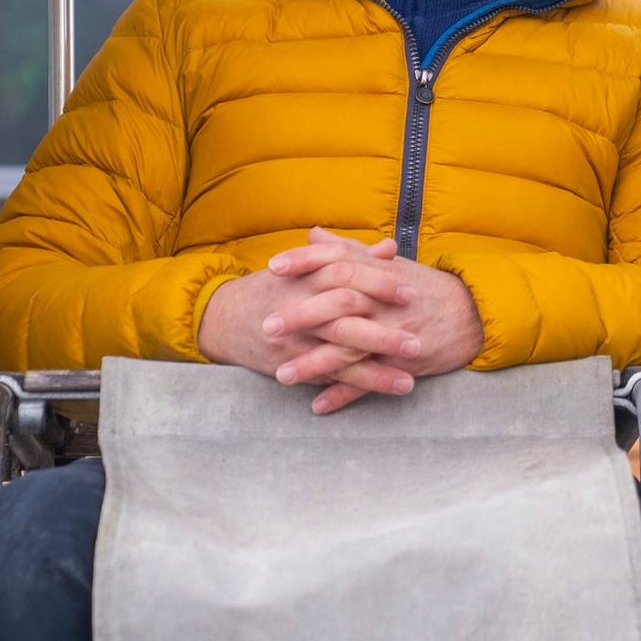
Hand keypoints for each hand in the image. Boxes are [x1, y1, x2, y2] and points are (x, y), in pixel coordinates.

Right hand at [197, 233, 417, 407]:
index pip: (346, 275)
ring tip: (410, 382)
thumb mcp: (308, 267)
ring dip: (376, 371)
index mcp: (308, 276)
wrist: (223, 318)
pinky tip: (380, 392)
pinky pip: (325, 377)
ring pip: (339, 354)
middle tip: (418, 340)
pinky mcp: (289, 365)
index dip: (379, 283)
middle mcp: (300, 307)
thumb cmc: (275, 287)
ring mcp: (295, 340)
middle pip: (346, 317)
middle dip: (383, 332)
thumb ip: (350, 256)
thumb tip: (390, 248)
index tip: (410, 292)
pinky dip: (354, 386)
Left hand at [265, 229, 484, 412]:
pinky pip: (370, 381)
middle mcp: (385, 302)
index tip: (273, 266)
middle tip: (267, 326)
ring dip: (314, 364)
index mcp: (380, 273)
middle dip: (301, 316)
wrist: (473, 314)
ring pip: (350, 348)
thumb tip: (314, 235)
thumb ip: (349, 250)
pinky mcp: (404, 362)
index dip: (305, 262)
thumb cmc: (426, 288)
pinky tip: (317, 405)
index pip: (339, 260)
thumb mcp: (389, 264)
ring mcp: (394, 333)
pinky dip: (344, 394)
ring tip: (280, 375)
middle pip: (339, 303)